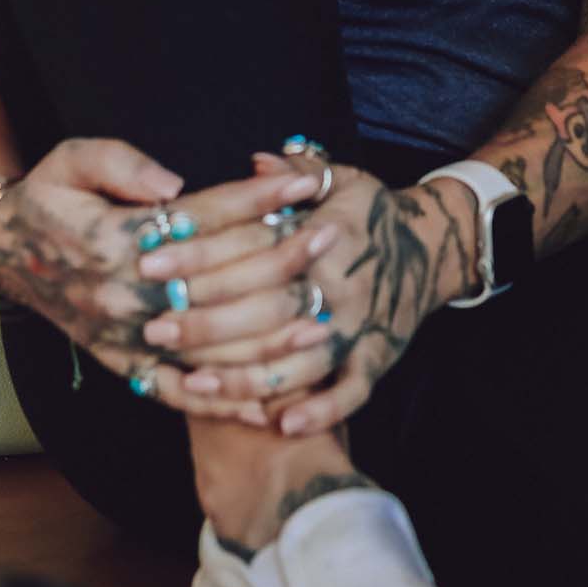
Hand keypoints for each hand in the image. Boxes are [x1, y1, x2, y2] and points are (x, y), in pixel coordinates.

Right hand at [0, 137, 332, 421]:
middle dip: (281, 257)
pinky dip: (222, 402)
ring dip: (269, 335)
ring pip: (208, 346)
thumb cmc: (49, 195)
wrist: (4, 251)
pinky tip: (271, 403)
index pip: (202, 218)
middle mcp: (124, 296)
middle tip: (333, 238)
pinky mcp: (122, 364)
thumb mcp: (70, 159)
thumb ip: (120, 164)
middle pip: (217, 281)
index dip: (256, 198)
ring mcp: (124, 337)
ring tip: (325, 317)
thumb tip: (173, 187)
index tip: (305, 181)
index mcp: (115, 242)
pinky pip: (176, 393)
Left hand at [134, 147, 477, 435]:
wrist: (434, 248)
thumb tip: (257, 162)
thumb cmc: (372, 213)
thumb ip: (298, 172)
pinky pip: (351, 392)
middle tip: (153, 326)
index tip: (152, 262)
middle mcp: (344, 282)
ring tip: (192, 382)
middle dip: (206, 321)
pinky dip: (321, 409)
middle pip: (268, 307)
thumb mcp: (341, 179)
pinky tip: (279, 424)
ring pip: (300, 359)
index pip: (255, 246)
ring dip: (246, 375)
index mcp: (329, 233)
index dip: (201, 255)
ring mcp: (362, 325)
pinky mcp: (379, 357)